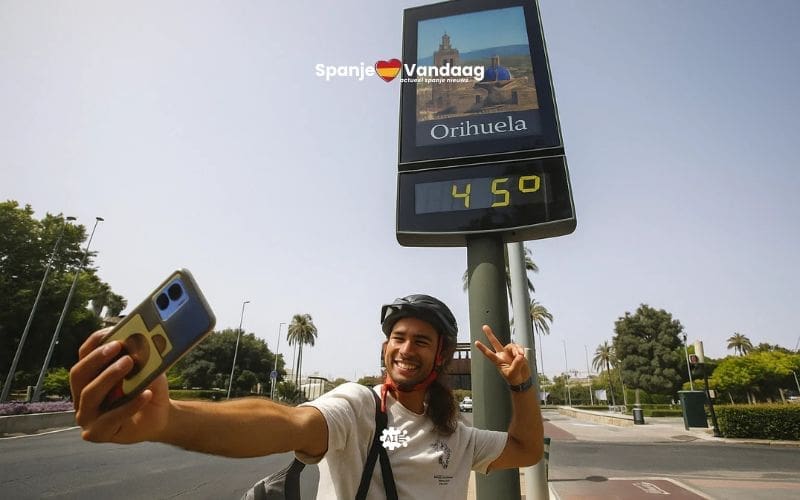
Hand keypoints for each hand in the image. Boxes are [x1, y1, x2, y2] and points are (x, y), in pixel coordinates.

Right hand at [70, 329, 170, 443]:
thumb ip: (141, 357)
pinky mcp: (96, 433)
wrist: (160, 416)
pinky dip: (129, 405)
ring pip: (89, 394)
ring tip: (130, 362)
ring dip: (109, 376)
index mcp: (89, 376)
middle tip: (118, 346)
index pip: (83, 356)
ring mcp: (86, 416)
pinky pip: (110, 418)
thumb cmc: (149, 389)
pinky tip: (146, 394)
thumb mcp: (147, 369)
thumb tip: (142, 340)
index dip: (94, 343)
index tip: (110, 332)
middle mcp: (81, 395)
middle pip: (78, 374)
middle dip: (97, 358)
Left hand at [475, 325, 530, 385]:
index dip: (483, 348)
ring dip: (516, 350)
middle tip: (484, 327)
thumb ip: (516, 365)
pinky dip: (521, 350)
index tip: (476, 343)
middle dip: (490, 335)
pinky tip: (522, 354)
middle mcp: (503, 355)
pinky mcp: (517, 352)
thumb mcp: (513, 374)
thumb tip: (519, 356)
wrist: (522, 379)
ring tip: (520, 356)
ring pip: (511, 346)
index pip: (489, 354)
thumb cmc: (514, 379)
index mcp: (498, 361)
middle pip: (495, 343)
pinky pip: (518, 347)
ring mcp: (510, 353)